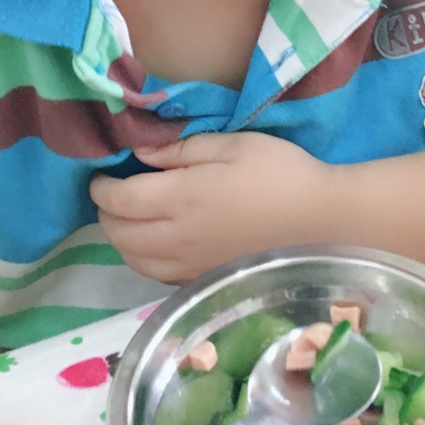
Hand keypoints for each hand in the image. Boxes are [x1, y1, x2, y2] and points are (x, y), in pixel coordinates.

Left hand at [91, 132, 334, 282]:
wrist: (323, 223)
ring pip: (134, 261)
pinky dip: (145, 259)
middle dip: (107, 214)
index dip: (101, 188)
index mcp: (180, 198)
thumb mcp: (233, 144)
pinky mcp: (204, 280)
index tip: (103, 175)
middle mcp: (176, 238)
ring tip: (132, 220)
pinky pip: (157, 276)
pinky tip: (159, 243)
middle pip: (117, 234)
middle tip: (115, 194)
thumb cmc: (281, 174)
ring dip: (122, 240)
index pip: (117, 201)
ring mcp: (189, 265)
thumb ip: (182, 150)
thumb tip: (141, 156)